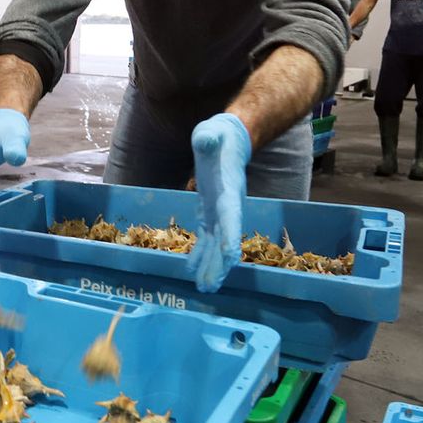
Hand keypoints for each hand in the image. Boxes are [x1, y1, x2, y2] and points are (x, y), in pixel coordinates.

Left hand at [188, 113, 251, 292]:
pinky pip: (206, 238)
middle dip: (219, 264)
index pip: (232, 217)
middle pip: (225, 240)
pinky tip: (191, 270)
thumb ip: (208, 138)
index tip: (228, 257)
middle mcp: (228, 207)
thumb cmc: (218, 137)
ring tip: (204, 288)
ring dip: (210, 266)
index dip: (230, 236)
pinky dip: (200, 254)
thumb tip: (206, 140)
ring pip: (216, 244)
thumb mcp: (211, 133)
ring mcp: (220, 212)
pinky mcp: (210, 213)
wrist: (227, 140)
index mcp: (229, 192)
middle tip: (211, 287)